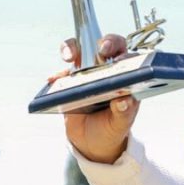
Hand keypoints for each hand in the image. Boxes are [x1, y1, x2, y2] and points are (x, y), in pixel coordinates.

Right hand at [54, 34, 139, 162]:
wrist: (93, 143)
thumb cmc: (112, 128)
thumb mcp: (120, 124)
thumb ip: (124, 113)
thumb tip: (124, 101)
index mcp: (127, 77)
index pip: (130, 56)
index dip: (127, 55)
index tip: (120, 60)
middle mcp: (108, 70)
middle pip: (107, 44)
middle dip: (105, 42)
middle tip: (101, 50)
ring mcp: (88, 73)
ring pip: (80, 49)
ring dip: (72, 48)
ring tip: (69, 58)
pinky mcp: (70, 81)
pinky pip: (61, 72)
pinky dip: (57, 75)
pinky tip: (53, 80)